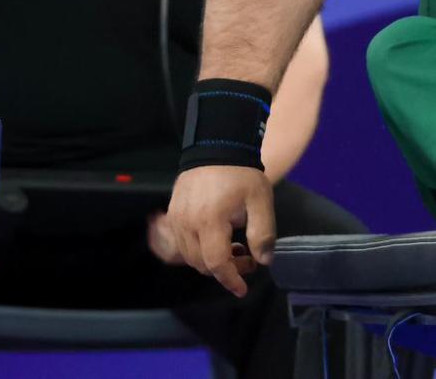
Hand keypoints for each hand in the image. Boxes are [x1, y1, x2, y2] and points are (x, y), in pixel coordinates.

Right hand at [154, 166, 275, 295]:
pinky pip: (181, 243)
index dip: (230, 280)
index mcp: (210, 221)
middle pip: (202, 264)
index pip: (216, 263)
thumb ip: (263, 233)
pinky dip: (198, 249)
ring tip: (234, 248)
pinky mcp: (172, 213)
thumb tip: (264, 261)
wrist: (217, 146)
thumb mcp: (260, 201)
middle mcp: (187, 223)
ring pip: (189, 256)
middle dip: (225, 270)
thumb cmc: (241, 174)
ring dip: (211, 260)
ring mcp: (176, 219)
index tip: (242, 289)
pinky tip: (216, 239)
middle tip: (247, 259)